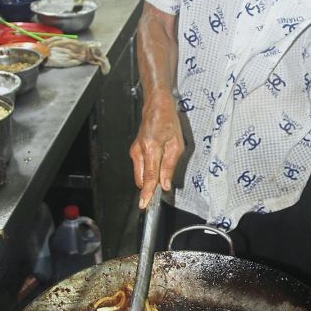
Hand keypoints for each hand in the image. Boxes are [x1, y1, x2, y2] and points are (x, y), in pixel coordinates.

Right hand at [130, 93, 183, 208]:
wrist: (156, 106)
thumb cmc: (168, 121)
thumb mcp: (176, 144)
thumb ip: (170, 166)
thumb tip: (165, 184)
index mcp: (151, 148)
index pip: (149, 176)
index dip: (147, 192)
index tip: (145, 204)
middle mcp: (139, 151)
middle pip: (142, 179)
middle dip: (151, 186)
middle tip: (164, 183)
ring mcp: (134, 151)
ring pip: (140, 175)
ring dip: (150, 178)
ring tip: (162, 167)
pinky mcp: (134, 151)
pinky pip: (140, 168)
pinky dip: (148, 172)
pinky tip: (157, 163)